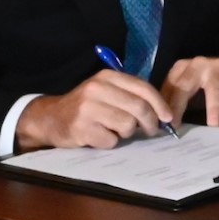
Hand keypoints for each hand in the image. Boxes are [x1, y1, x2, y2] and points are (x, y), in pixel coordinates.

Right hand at [15, 68, 177, 150]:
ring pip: (127, 125)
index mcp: (107, 77)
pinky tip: (98, 136)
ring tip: (114, 130)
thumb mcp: (107, 92)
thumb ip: (132, 96)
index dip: (160, 104)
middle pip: (139, 108)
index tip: (168, 118)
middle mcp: (96, 88)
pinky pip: (111, 140)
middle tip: (150, 130)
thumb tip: (164, 114)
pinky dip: (109, 142)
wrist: (50, 118)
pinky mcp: (81, 127)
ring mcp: (87, 108)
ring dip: (126, 133)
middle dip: (150, 122)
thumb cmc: (87, 107)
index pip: (143, 88)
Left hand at [163, 53, 218, 128]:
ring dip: (213, 108)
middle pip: (185, 85)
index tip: (164, 125)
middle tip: (176, 126)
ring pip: (213, 90)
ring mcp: (217, 67)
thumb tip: (165, 124)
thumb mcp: (192, 88)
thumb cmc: (211, 84)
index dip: (165, 106)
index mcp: (182, 68)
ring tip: (213, 125)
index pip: (170, 87)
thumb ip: (179, 101)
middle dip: (179, 106)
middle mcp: (197, 64)